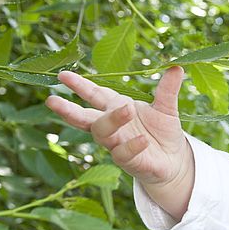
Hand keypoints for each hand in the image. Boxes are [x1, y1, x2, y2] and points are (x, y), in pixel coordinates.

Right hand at [45, 67, 192, 200]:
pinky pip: (124, 154)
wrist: (174, 161)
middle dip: (68, 110)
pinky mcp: (129, 162)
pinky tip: (142, 138)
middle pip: (85, 118)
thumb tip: (176, 67)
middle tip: (52, 101)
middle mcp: (111, 127)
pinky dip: (132, 145)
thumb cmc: (163, 132)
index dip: (78, 85)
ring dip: (112, 121)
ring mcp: (117, 145)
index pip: (93, 95)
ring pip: (103, 134)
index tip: (62, 75)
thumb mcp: (166, 107)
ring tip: (128, 108)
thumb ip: (167, 89)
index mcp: (115, 108)